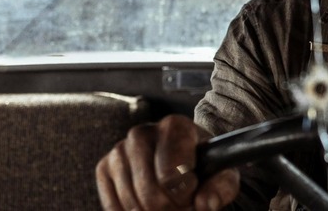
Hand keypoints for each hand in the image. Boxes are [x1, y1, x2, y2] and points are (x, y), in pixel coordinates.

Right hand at [96, 114, 239, 210]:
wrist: (182, 161)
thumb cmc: (204, 167)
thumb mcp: (223, 175)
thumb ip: (221, 188)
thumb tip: (205, 204)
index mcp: (175, 126)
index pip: (171, 175)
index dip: (185, 193)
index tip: (193, 191)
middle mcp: (142, 132)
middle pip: (150, 194)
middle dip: (170, 208)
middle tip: (182, 204)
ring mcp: (120, 149)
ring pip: (132, 204)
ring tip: (169, 203)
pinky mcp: (104, 167)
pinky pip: (114, 207)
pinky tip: (148, 205)